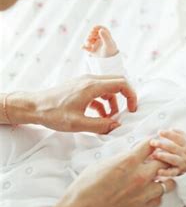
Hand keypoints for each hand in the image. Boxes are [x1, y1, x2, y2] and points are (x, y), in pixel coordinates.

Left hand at [13, 75, 136, 133]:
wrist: (33, 106)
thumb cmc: (52, 113)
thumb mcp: (78, 124)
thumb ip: (100, 125)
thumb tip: (116, 126)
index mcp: (92, 86)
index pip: (122, 84)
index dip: (132, 96)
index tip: (132, 110)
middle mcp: (90, 80)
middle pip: (117, 83)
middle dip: (125, 98)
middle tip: (126, 113)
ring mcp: (85, 82)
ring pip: (109, 88)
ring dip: (114, 102)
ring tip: (110, 118)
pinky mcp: (80, 87)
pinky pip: (99, 91)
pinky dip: (104, 102)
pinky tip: (99, 116)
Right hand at [33, 138, 175, 206]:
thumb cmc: (85, 189)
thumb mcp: (102, 164)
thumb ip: (121, 158)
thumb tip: (130, 155)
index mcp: (128, 162)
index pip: (150, 145)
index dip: (152, 142)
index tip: (151, 143)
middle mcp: (140, 177)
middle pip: (164, 161)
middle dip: (162, 158)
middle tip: (157, 158)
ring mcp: (143, 194)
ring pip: (168, 182)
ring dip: (164, 177)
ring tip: (157, 176)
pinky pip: (159, 199)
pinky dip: (156, 194)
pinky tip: (149, 192)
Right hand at [83, 26, 117, 57]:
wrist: (110, 59)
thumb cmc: (111, 50)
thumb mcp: (108, 44)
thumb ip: (105, 37)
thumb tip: (101, 30)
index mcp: (105, 34)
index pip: (100, 28)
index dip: (96, 27)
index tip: (93, 29)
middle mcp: (99, 38)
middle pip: (92, 33)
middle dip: (90, 35)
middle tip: (89, 38)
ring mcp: (94, 43)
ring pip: (88, 40)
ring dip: (87, 41)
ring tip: (88, 44)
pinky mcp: (91, 49)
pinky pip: (86, 47)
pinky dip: (84, 47)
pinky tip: (82, 47)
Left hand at [150, 129, 185, 176]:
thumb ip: (180, 134)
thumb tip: (171, 129)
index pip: (178, 138)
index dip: (169, 134)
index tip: (159, 132)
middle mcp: (185, 153)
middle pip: (173, 148)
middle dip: (162, 144)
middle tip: (152, 142)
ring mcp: (183, 162)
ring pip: (173, 159)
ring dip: (164, 156)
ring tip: (154, 155)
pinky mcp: (180, 171)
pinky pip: (173, 172)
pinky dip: (166, 173)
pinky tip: (158, 171)